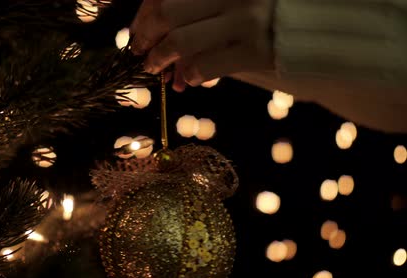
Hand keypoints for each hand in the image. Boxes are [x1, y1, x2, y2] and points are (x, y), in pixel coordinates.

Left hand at [130, 0, 276, 88]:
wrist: (328, 26)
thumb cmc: (272, 12)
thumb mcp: (236, 1)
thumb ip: (202, 10)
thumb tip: (153, 33)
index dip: (144, 14)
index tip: (137, 32)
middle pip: (166, 12)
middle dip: (146, 36)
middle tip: (142, 53)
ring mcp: (247, 20)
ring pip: (181, 42)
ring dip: (160, 60)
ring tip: (157, 70)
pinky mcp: (257, 50)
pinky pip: (206, 66)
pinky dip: (189, 76)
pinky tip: (187, 80)